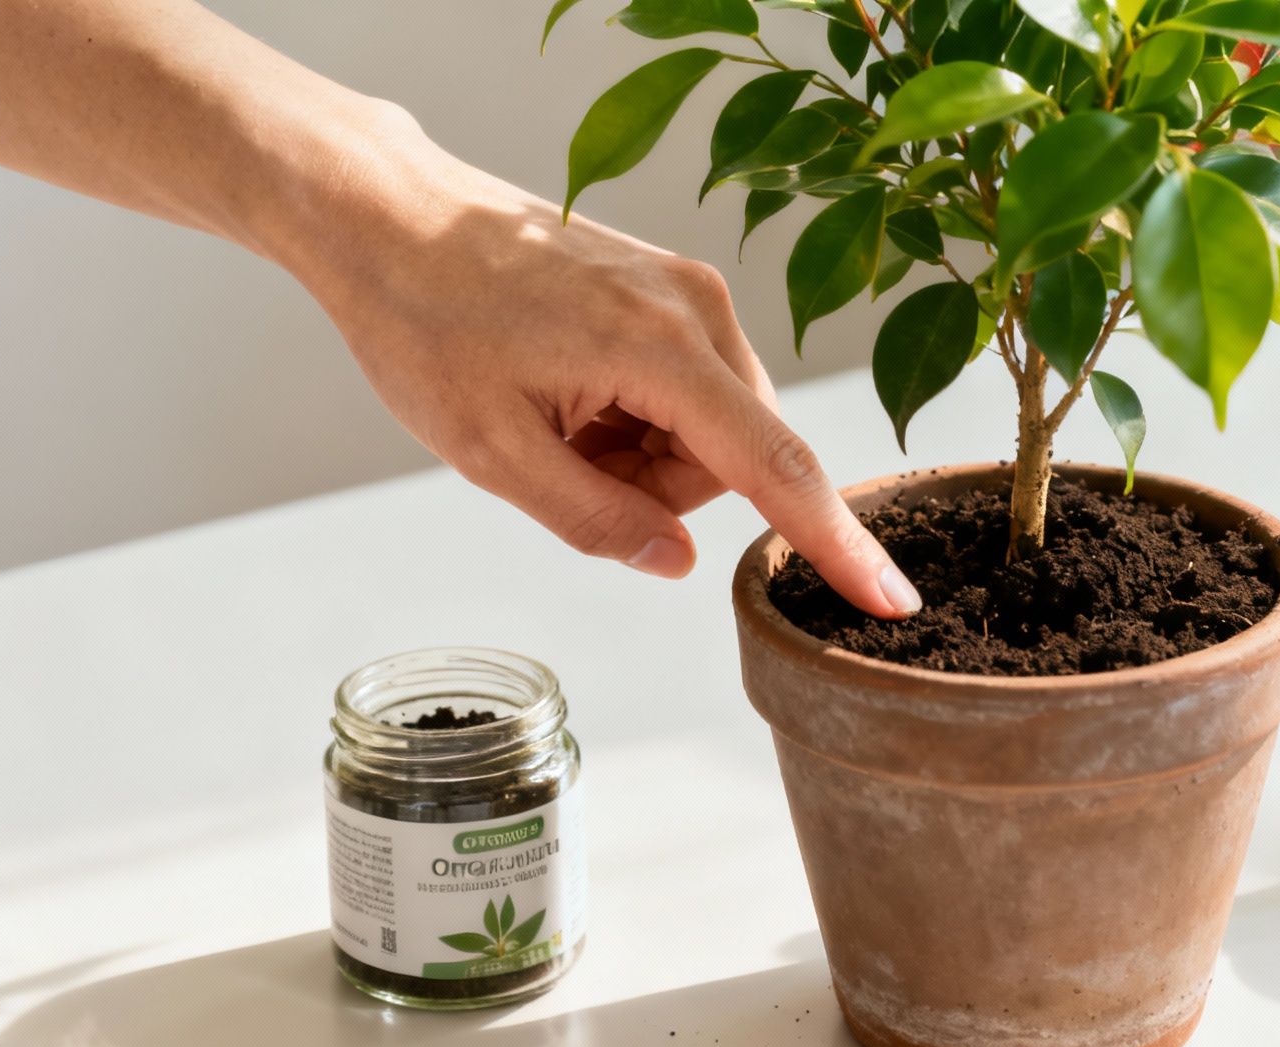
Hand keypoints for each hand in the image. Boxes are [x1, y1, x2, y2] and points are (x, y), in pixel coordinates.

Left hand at [293, 128, 920, 617]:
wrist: (387, 213)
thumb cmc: (422, 319)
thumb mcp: (490, 451)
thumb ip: (593, 519)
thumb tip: (674, 559)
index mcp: (660, 347)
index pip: (774, 467)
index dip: (835, 544)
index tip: (892, 600)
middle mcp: (698, 309)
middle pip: (734, 457)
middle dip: (657, 488)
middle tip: (559, 460)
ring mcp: (689, 291)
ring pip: (712, 430)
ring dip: (641, 453)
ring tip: (554, 417)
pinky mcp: (672, 288)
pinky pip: (689, 390)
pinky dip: (637, 417)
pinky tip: (568, 392)